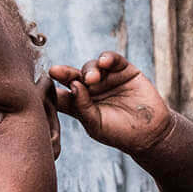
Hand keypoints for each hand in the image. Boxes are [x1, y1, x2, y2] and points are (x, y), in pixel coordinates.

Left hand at [49, 53, 172, 154]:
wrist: (150, 133)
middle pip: (73, 76)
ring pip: (91, 66)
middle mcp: (91, 89)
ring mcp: (107, 78)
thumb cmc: (119, 133)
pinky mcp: (124, 70)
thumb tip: (73, 85)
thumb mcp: (95, 124)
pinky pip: (113, 60)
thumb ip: (82, 107)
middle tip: (56, 71)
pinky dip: (108, 58)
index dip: (51, 87)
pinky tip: (104, 62)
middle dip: (64, 73)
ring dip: (89, 70)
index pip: (61, 93)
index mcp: (79, 104)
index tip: (43, 83)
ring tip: (92, 78)